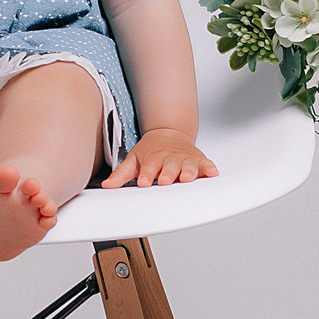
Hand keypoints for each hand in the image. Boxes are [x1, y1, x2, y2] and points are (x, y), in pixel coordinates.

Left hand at [99, 127, 216, 187]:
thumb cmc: (150, 150)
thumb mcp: (133, 159)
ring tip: (187, 178)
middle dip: (168, 173)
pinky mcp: (198, 160)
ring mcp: (185, 159)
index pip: (149, 166)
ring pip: (188, 166)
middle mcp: (170, 158)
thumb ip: (121, 174)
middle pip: (170, 166)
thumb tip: (106, 186)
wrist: (168, 133)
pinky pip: (205, 164)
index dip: (147, 174)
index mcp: (154, 158)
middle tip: (165, 180)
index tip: (144, 182)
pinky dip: (209, 168)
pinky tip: (212, 173)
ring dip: (188, 172)